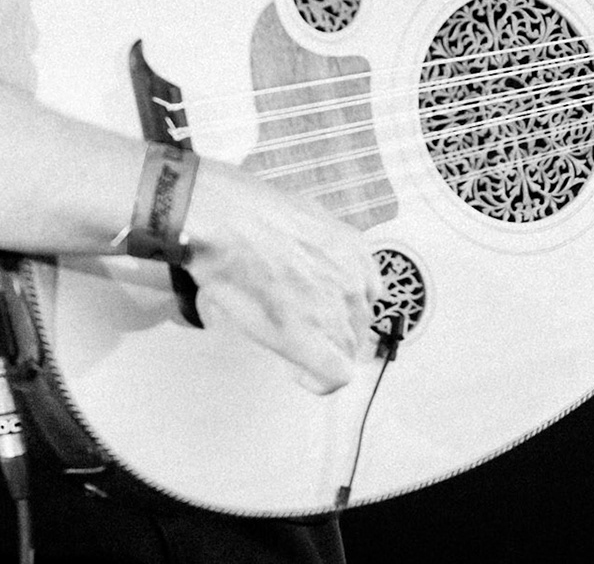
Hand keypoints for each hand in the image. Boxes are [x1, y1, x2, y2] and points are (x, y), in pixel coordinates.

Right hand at [179, 159, 386, 393]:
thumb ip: (317, 244)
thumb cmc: (248, 212)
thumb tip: (303, 260)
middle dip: (333, 330)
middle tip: (301, 330)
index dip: (345, 306)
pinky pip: (334, 375)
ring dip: (324, 352)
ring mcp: (334, 311)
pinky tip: (300, 373)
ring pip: (347, 349)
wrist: (224, 223)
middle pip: (358, 324)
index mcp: (354, 250)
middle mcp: (353, 282)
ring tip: (293, 346)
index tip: (326, 312)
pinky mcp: (311, 339)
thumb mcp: (300, 216)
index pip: (370, 292)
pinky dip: (320, 380)